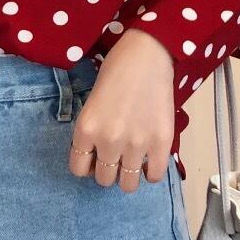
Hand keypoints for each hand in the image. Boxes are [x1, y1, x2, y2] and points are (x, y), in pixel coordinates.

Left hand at [68, 29, 175, 191]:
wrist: (147, 54)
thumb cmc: (116, 70)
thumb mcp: (92, 102)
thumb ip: (93, 130)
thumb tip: (98, 155)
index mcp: (86, 129)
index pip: (78, 169)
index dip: (87, 165)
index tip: (95, 157)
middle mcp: (108, 141)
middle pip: (104, 180)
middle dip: (108, 170)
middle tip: (116, 156)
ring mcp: (136, 145)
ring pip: (128, 185)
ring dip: (129, 175)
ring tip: (133, 160)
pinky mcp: (161, 143)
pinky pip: (154, 176)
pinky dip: (151, 172)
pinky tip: (150, 159)